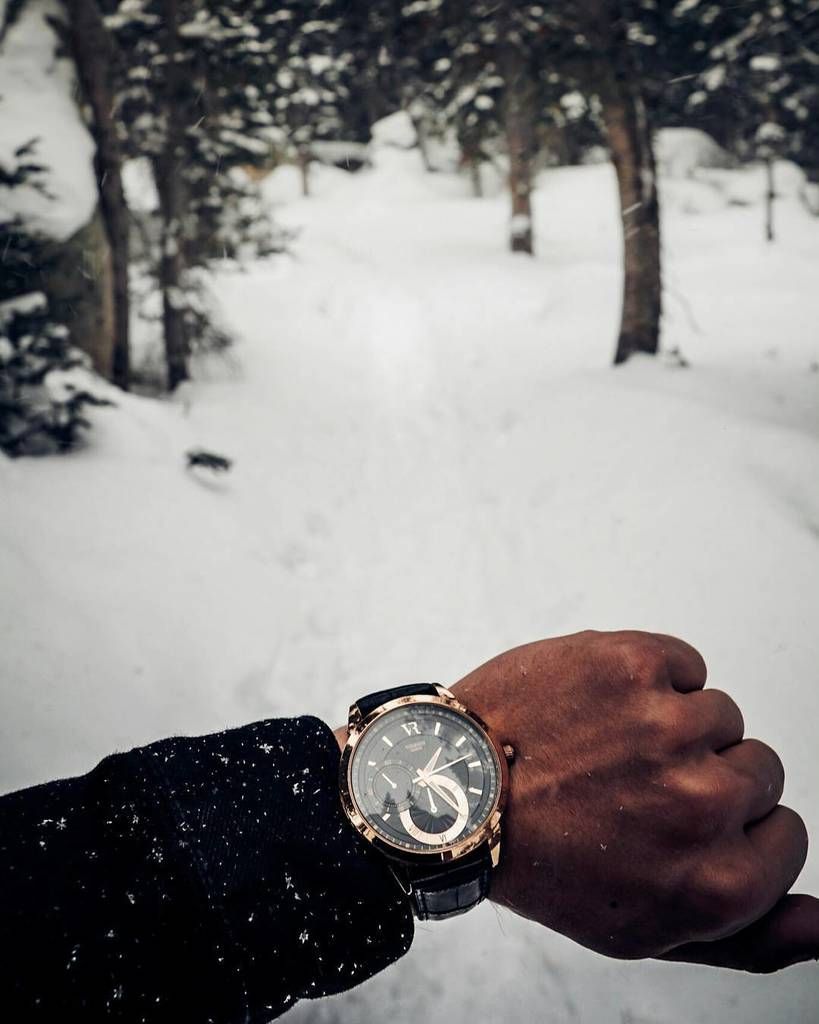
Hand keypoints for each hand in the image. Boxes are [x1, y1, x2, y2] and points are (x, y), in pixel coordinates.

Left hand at [451, 629, 816, 971]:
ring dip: (672, 725)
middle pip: (760, 767)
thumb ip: (750, 934)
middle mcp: (702, 804)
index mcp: (715, 883)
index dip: (731, 827)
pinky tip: (599, 707)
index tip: (676, 824)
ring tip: (605, 748)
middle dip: (705, 774)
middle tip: (630, 786)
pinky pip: (685, 664)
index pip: (787, 833)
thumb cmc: (547, 861)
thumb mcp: (644, 931)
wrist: (455, 789)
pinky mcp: (632, 664)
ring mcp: (669, 726)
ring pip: (720, 713)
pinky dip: (651, 678)